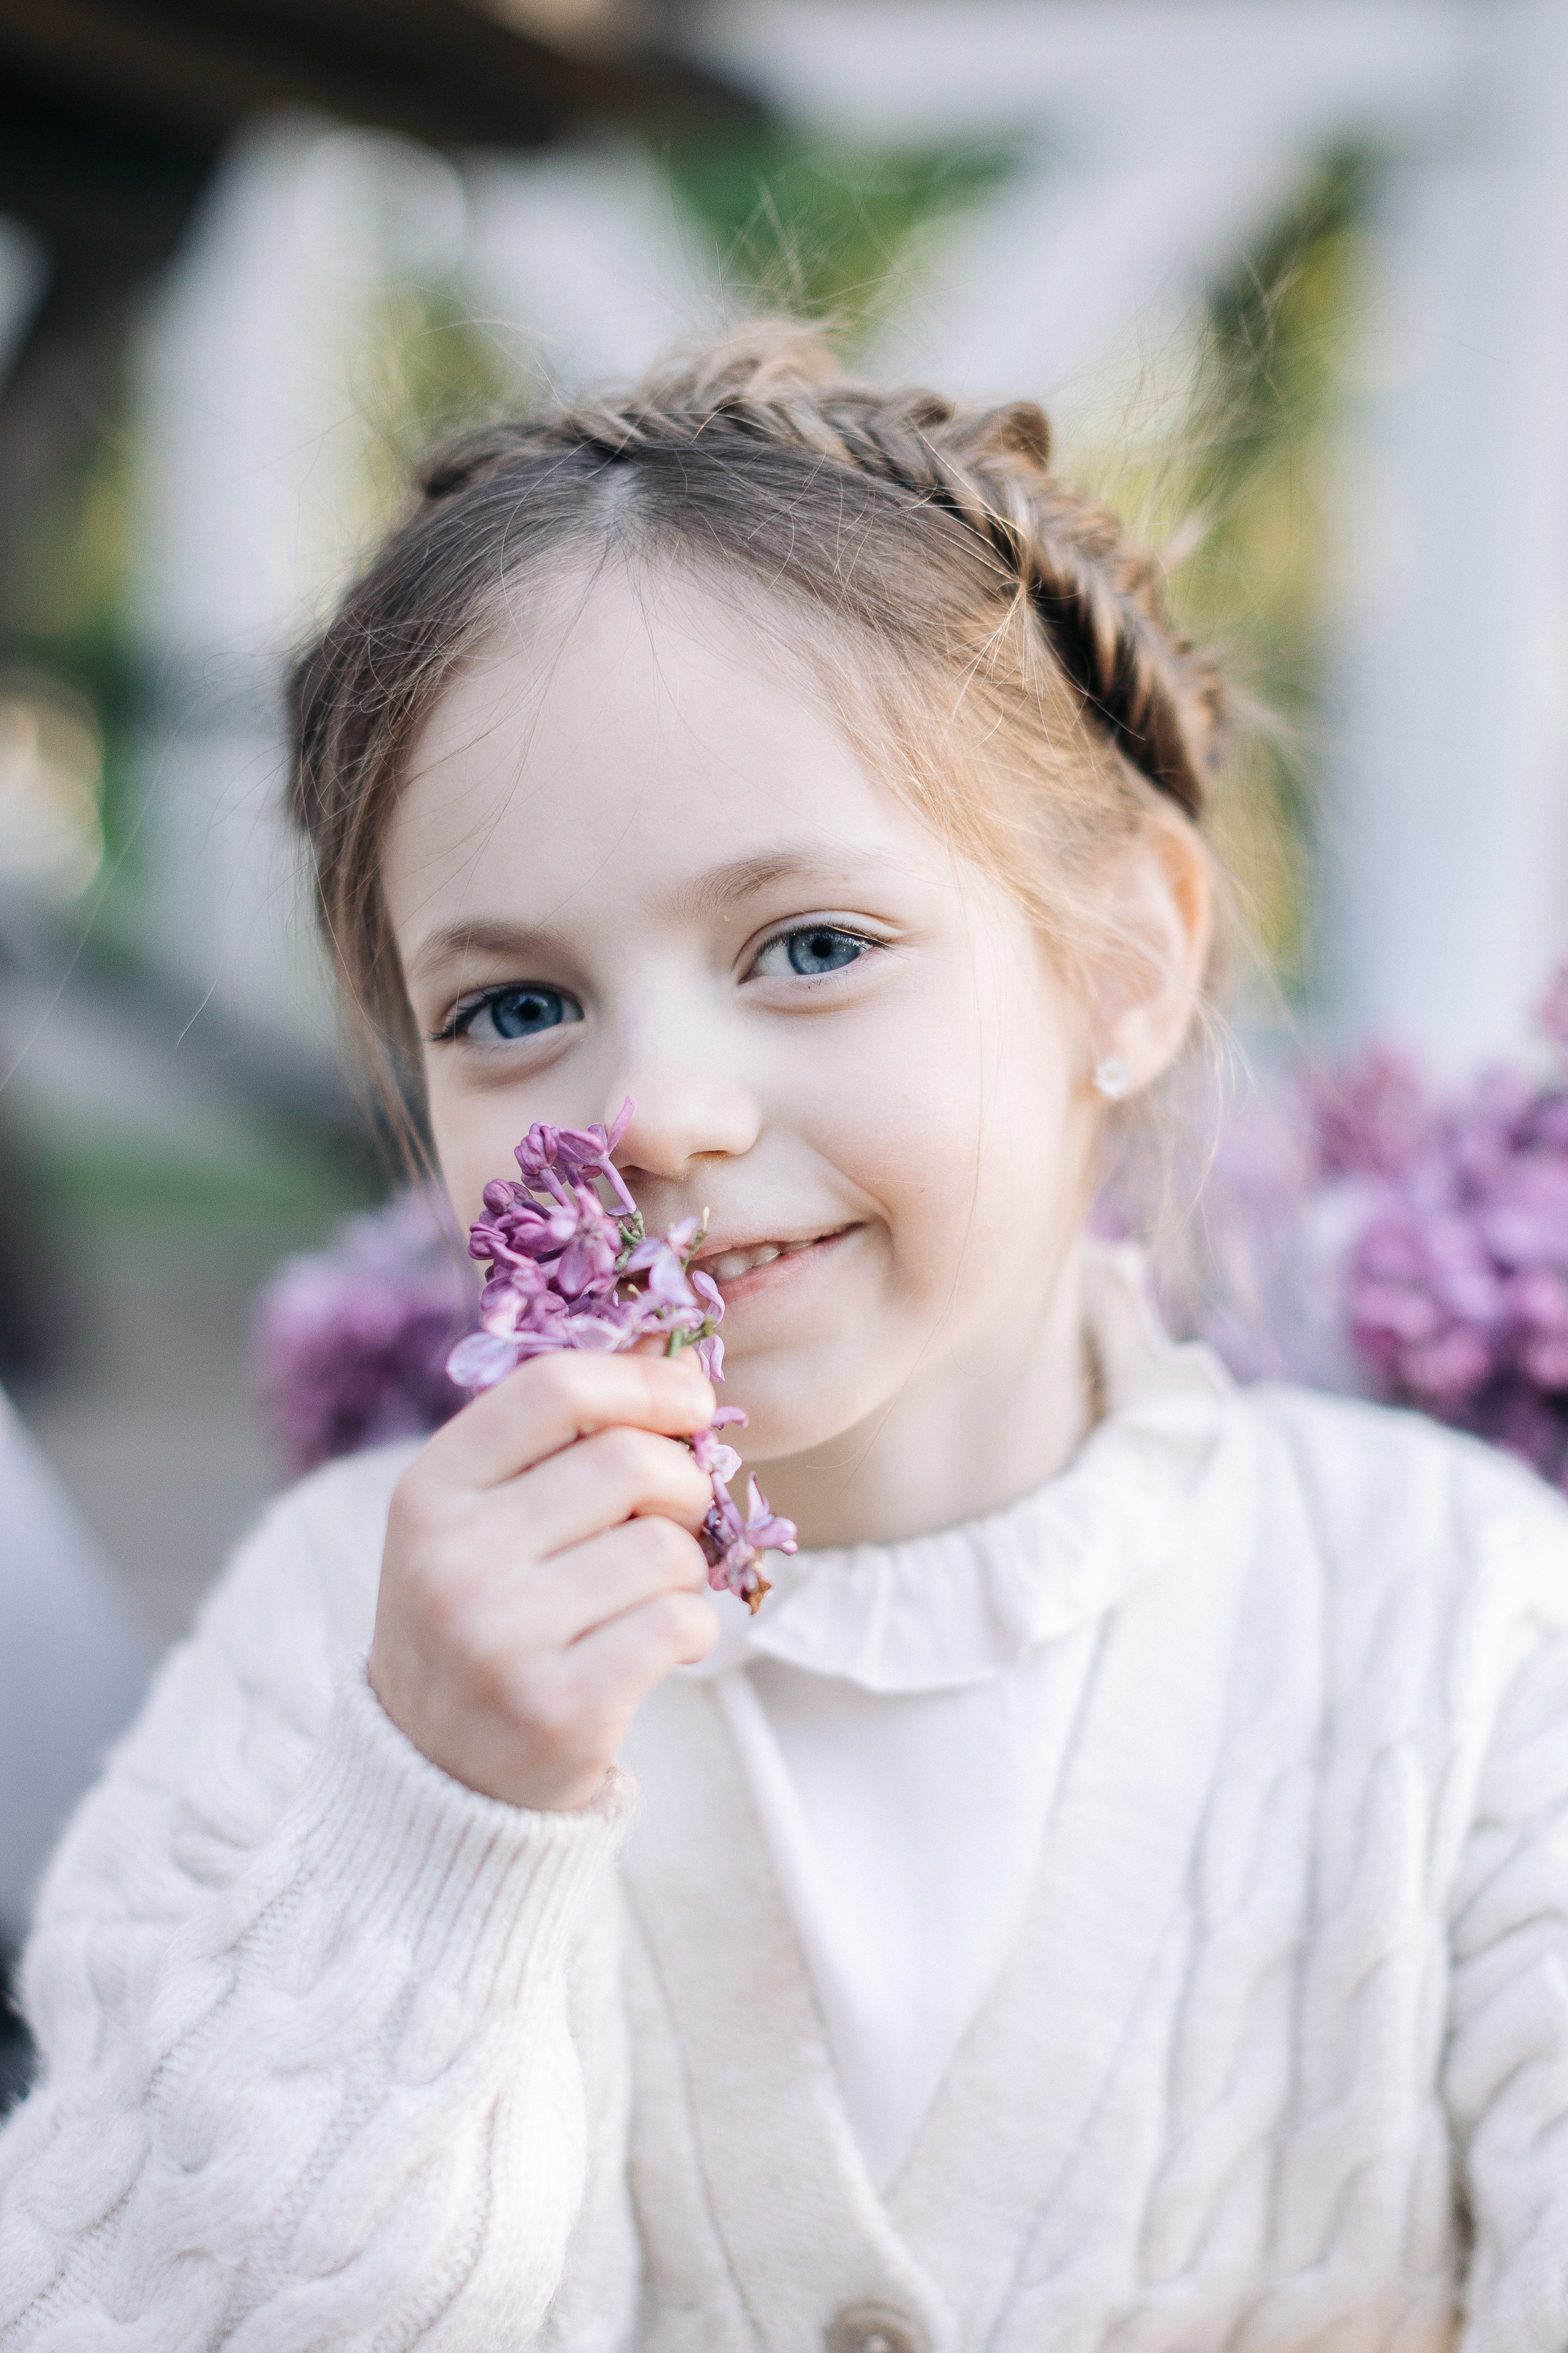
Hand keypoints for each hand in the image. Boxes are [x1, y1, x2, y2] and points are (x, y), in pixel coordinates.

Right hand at [371, 1352, 718, 1808]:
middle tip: (677, 1516)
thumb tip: (681, 1353)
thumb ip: (562, 1439)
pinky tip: (660, 1646)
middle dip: (682, 1484)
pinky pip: (679, 1623)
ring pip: (666, 1548)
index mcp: (430, 1492)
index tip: (690, 1399)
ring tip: (650, 1595)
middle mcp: (452, 1560)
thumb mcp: (483, 1518)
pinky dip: (693, 1629)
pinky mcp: (558, 1710)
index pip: (553, 1388)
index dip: (643, 1381)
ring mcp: (499, 1639)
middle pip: (629, 1462)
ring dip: (685, 1568)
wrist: (438, 1776)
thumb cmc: (485, 1619)